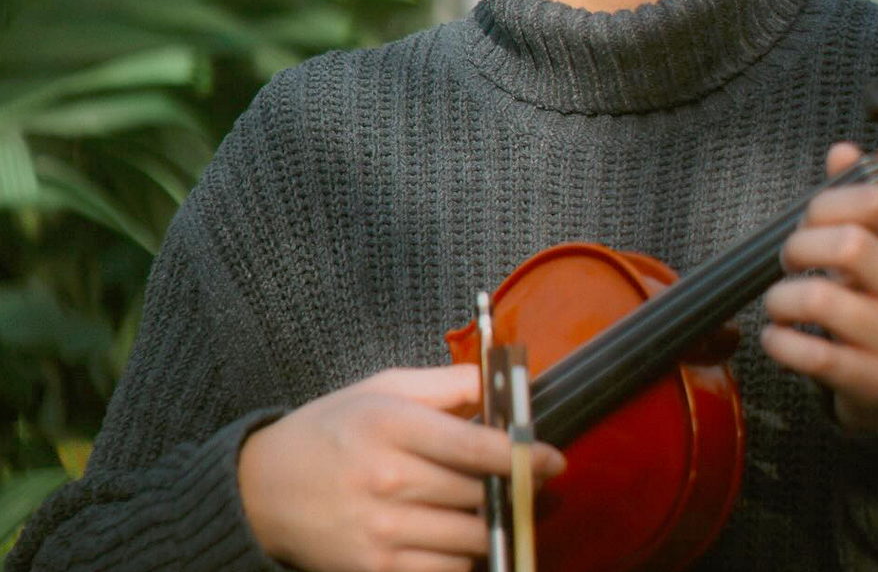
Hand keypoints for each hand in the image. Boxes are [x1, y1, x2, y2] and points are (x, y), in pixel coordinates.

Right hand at [238, 363, 565, 571]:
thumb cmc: (334, 428)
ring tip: (493, 509)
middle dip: (513, 491)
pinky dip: (463, 558)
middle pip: (477, 494)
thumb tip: (497, 384)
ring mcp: (380, 532)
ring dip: (491, 526)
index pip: (473, 446)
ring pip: (469, 539)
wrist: (265, 488)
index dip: (521, 456)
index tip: (553, 460)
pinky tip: (461, 538)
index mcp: (391, 424)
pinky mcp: (375, 570)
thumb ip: (446, 384)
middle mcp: (387, 479)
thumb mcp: (384, 388)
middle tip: (532, 484)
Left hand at [761, 143, 877, 430]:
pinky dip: (780, 344)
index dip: (828, 202)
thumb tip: (842, 150)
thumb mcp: (874, 248)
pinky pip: (817, 356)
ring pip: (824, 301)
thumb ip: (855, 198)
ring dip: (781, 299)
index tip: (807, 220)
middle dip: (800, 247)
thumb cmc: (875, 302)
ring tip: (778, 304)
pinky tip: (775, 339)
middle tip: (787, 261)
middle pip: (850, 245)